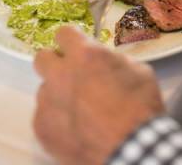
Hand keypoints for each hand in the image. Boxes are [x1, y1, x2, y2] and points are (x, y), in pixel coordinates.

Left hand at [33, 26, 164, 164]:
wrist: (131, 148)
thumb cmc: (140, 108)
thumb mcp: (139, 72)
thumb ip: (114, 62)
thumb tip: (106, 62)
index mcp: (84, 55)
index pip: (63, 33)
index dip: (72, 40)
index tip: (77, 47)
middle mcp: (59, 75)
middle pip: (42, 58)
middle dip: (55, 63)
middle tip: (72, 74)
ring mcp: (47, 103)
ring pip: (44, 90)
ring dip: (58, 94)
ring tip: (80, 109)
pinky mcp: (41, 128)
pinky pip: (44, 116)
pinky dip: (58, 120)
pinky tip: (77, 127)